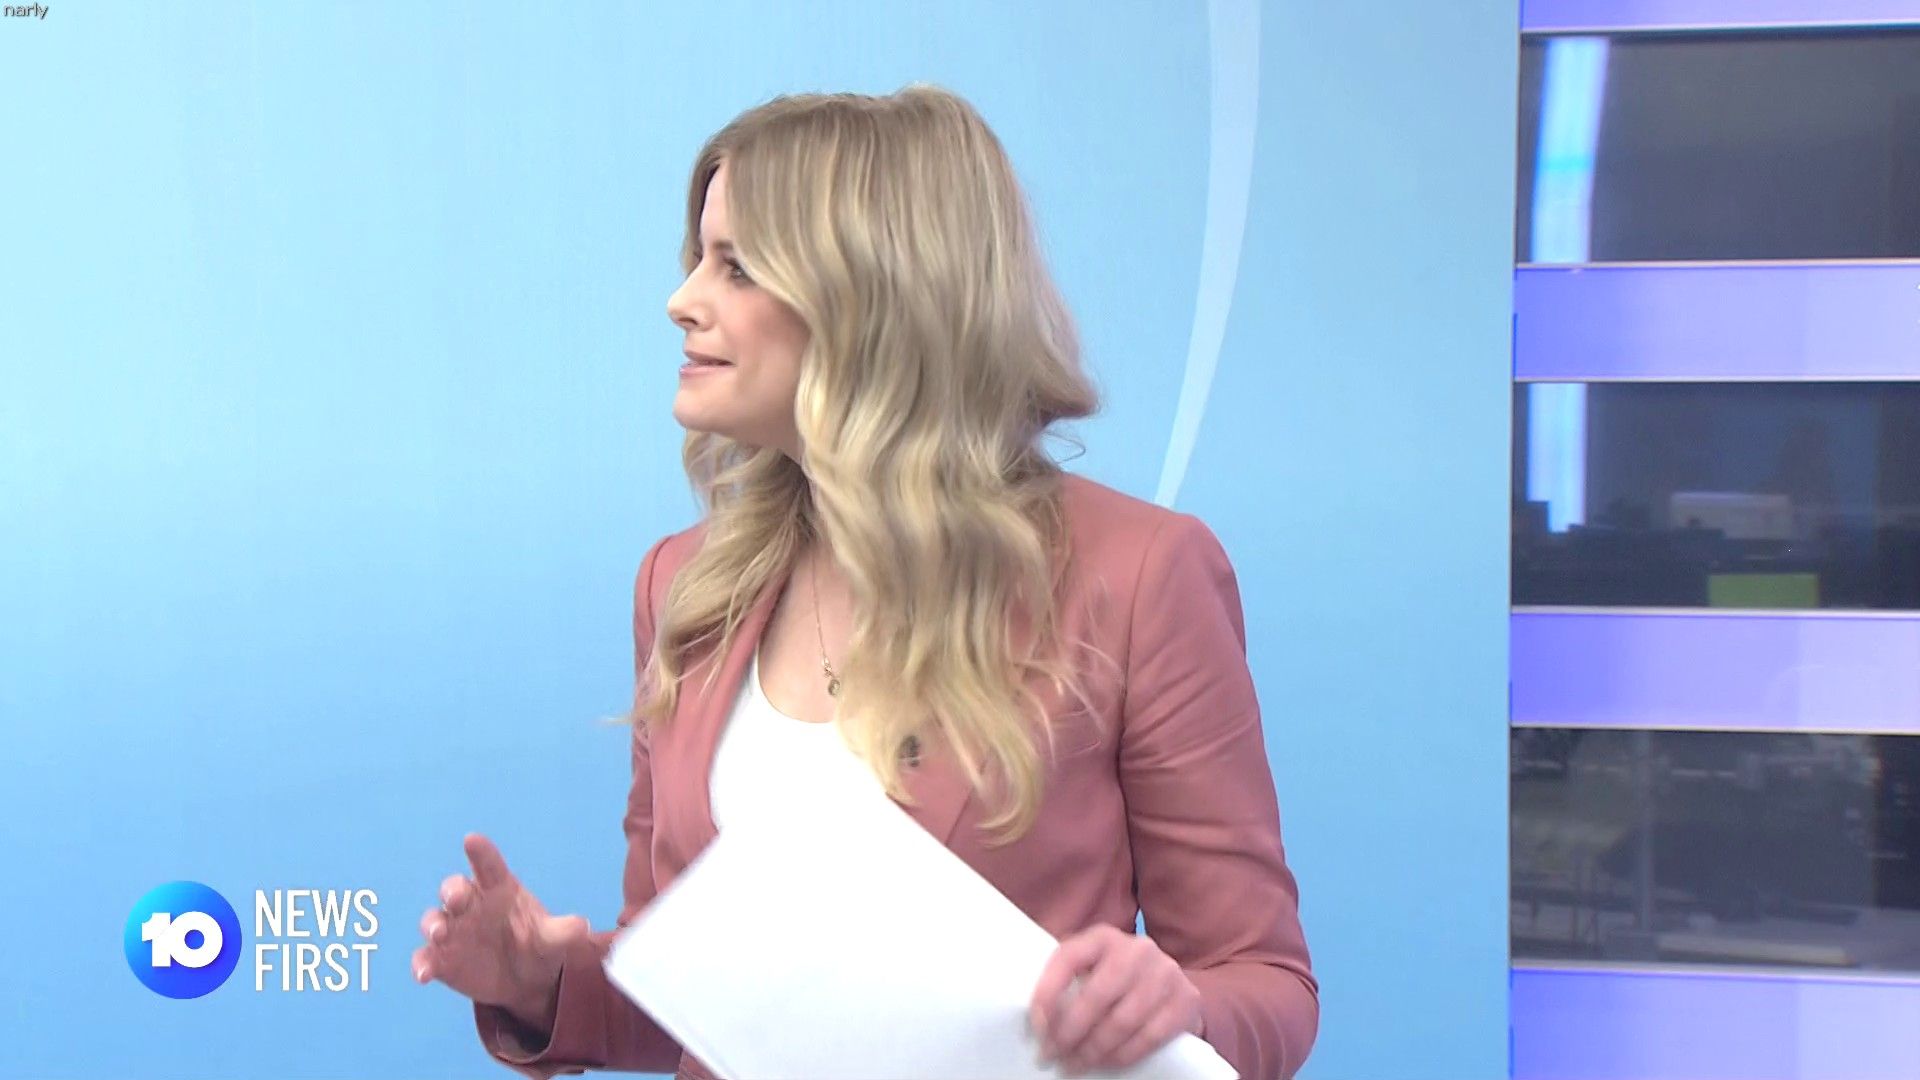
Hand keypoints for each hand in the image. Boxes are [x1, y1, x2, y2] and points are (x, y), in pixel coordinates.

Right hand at [412, 833, 589, 1030]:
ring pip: (435, 919)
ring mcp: (453, 931)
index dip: (481, 852)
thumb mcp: (554, 939)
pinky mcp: (441, 959)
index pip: (489, 866)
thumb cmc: (536, 942)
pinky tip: (423, 974)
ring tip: (439, 933)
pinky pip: (426, 958)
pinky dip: (422, 964)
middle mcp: (471, 905)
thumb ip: (563, 932)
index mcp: (499, 889)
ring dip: (433, 924)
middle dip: (453, 891)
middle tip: (456, 897)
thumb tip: (581, 927)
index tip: (472, 840)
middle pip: (455, 889)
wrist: (525, 978)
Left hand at [1028, 924, 1203, 1075]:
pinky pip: (1149, 1036)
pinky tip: (1105, 1064)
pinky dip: (1122, 1056)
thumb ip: (1067, 981)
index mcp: (1104, 936)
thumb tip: (1037, 1020)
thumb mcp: (1092, 968)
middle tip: (1052, 1055)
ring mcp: (1165, 973)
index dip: (1047, 992)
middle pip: (1096, 995)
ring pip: (1122, 1021)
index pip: (1067, 958)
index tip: (1036, 1026)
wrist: (1172, 985)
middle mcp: (1136, 949)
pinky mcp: (1185, 1000)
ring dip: (1093, 1050)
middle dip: (1069, 1032)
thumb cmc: (1118, 981)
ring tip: (1074, 1065)